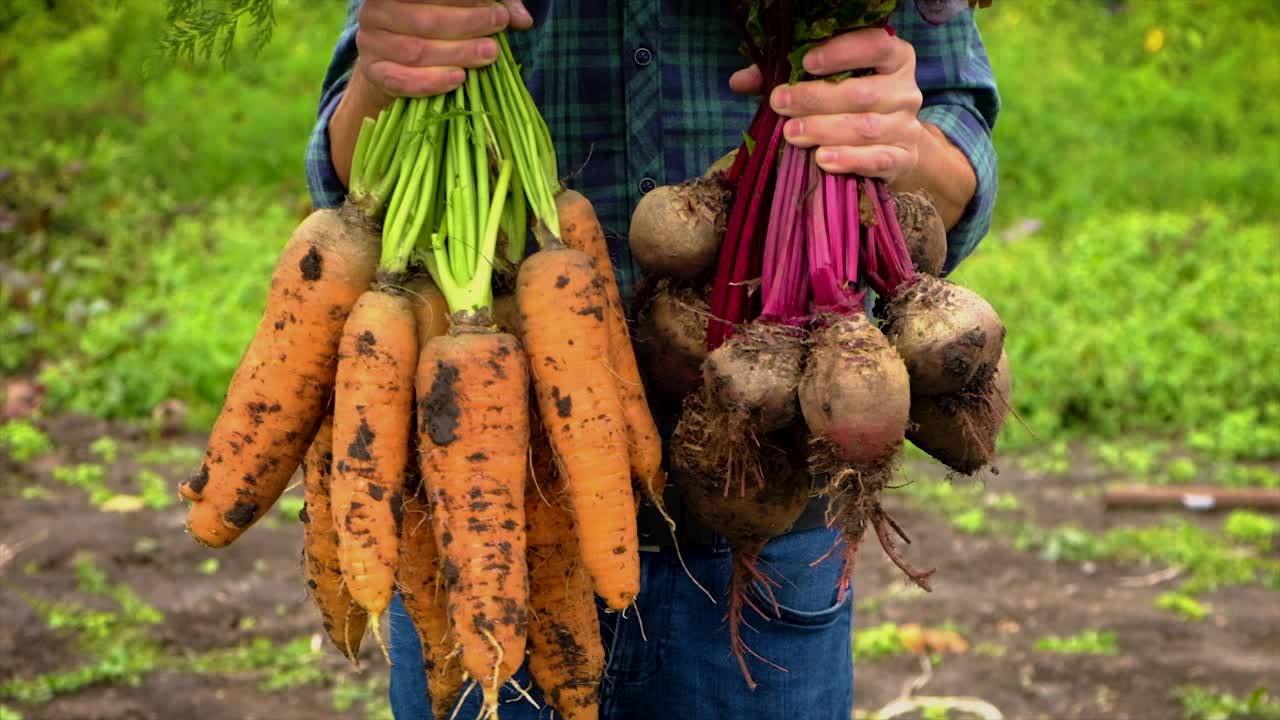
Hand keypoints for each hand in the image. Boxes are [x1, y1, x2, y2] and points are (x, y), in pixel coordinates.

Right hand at [355, 0, 533, 99]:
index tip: (499, 14)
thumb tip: (523, 19)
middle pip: (426, 20)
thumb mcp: (462, 12)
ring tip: (488, 56)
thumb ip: (492, 6)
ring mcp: (371, 41)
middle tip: (496, 37)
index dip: (468, 3)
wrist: (393, 64)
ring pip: (417, 50)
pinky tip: (459, 79)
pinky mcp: (373, 72)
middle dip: (468, 27)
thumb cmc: (434, 31)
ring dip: (457, 54)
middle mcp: (377, 10)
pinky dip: (432, 81)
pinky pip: (402, 80)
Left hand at [729, 28, 924, 182]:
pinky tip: (821, 159)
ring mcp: (905, 126)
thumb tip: (739, 81)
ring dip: (824, 130)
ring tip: (791, 134)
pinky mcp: (902, 159)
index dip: (842, 52)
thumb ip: (787, 77)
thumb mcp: (826, 84)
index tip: (807, 62)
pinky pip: (877, 159)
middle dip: (816, 98)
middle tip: (781, 104)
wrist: (895, 148)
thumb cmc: (852, 107)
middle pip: (862, 92)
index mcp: (892, 58)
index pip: (876, 45)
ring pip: (865, 127)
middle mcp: (905, 89)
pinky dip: (848, 160)